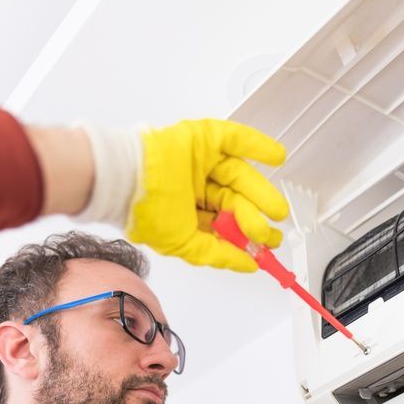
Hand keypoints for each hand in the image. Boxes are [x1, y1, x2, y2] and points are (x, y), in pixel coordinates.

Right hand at [126, 119, 288, 271]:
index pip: (225, 222)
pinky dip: (259, 147)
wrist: (126, 179)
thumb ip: (218, 254)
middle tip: (268, 232)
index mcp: (191, 210)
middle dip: (254, 217)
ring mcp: (201, 160)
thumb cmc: (143, 209)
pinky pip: (237, 140)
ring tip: (276, 210)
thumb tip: (248, 264)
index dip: (246, 235)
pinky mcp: (203, 138)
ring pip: (239, 175)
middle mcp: (198, 185)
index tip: (264, 248)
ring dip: (261, 192)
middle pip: (235, 199)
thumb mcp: (185, 244)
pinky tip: (276, 157)